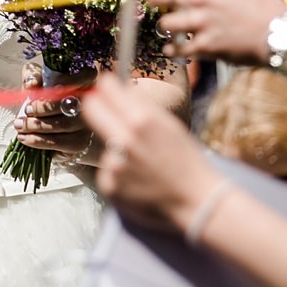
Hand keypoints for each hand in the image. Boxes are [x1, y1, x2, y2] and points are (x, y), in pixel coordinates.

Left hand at [15, 61, 97, 161]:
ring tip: (19, 124)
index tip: (51, 85)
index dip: (71, 80)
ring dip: (36, 125)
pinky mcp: (80, 144)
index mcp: (86, 81)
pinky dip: (37, 140)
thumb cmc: (45, 99)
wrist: (50, 128)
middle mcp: (91, 104)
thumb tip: (32, 84)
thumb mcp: (37, 82)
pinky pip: (58, 142)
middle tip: (27, 110)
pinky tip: (24, 137)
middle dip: (43, 107)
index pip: (88, 75)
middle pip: (70, 104)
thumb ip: (33, 76)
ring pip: (63, 124)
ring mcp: (87, 126)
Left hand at [82, 73, 219, 232]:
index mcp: (142, 120)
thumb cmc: (187, 160)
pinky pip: (106, 169)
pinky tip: (135, 177)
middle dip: (97, 105)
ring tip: (139, 160)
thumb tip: (118, 88)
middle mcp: (124, 140)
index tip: (107, 87)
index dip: (107, 85)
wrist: (196, 201)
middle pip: (90, 109)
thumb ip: (141, 105)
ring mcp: (114, 165)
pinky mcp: (108, 186)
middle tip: (106, 110)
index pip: (106, 88)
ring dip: (115, 146)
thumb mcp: (169, 124)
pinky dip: (117, 171)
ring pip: (102, 142)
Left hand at [148, 0, 286, 65]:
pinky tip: (174, 49)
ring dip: (167, 28)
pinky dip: (172, 50)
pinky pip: (176, 48)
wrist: (280, 31)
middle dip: (157, 4)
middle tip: (162, 10)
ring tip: (173, 31)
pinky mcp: (205, 45)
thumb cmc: (258, 7)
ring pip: (164, 23)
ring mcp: (201, 21)